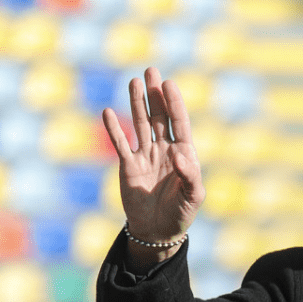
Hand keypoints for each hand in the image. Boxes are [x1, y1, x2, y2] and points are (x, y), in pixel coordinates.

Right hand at [101, 67, 204, 266]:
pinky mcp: (128, 166)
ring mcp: (145, 155)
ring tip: (133, 81)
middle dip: (155, 94)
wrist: (158, 231)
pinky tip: (108, 112)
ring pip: (140, 124)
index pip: (179, 122)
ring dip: (136, 103)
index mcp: (184, 153)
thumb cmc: (181, 214)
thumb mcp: (193, 197)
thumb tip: (179, 153)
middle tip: (151, 70)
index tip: (168, 84)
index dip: (174, 103)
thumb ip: (190, 175)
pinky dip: (114, 129)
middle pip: (159, 116)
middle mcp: (165, 149)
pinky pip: (120, 143)